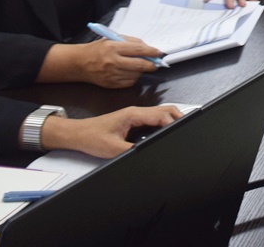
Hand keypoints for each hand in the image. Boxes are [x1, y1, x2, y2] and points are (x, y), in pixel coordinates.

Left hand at [40, 105, 182, 157]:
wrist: (77, 134)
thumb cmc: (91, 137)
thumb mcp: (113, 149)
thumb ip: (133, 151)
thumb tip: (148, 152)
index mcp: (133, 114)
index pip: (161, 114)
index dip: (174, 122)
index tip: (182, 129)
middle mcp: (136, 112)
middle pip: (165, 110)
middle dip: (178, 118)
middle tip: (186, 128)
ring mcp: (134, 115)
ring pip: (160, 113)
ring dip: (171, 120)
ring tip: (178, 130)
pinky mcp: (132, 121)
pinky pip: (153, 119)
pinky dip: (163, 123)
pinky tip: (164, 132)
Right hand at [80, 37, 163, 87]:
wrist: (79, 63)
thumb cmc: (98, 49)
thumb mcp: (113, 39)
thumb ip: (131, 42)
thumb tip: (148, 48)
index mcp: (113, 47)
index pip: (138, 50)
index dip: (151, 52)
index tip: (159, 53)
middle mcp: (112, 62)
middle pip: (139, 65)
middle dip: (151, 64)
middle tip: (155, 63)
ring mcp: (111, 75)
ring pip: (136, 75)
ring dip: (141, 71)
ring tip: (139, 66)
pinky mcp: (110, 84)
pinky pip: (129, 83)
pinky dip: (133, 78)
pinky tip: (130, 72)